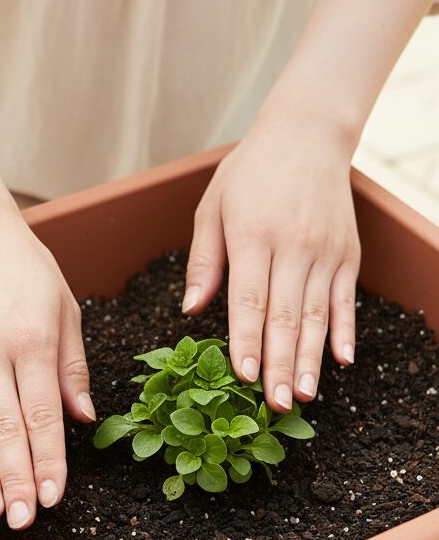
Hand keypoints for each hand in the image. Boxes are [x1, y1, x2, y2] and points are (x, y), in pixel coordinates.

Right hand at [0, 204, 94, 528]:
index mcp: (32, 341)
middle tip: (22, 521)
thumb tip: (81, 417)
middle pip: (5, 430)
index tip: (53, 498)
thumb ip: (71, 365)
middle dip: (16, 480)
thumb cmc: (23, 268)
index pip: (42, 416)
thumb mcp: (64, 307)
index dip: (49, 461)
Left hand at [182, 117, 358, 410]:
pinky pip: (345, 299)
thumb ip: (203, 262)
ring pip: (316, 314)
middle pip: (285, 316)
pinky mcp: (348, 254)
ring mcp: (325, 251)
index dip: (247, 342)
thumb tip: (191, 310)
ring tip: (303, 395)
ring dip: (309, 359)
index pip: (248, 300)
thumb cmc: (249, 174)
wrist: (307, 133)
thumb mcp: (212, 209)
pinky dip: (344, 331)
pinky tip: (342, 361)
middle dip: (279, 364)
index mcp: (252, 237)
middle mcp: (293, 246)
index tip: (243, 376)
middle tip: (274, 405)